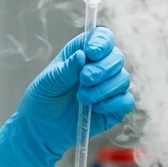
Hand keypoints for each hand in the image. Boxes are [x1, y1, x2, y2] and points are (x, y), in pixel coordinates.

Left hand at [0, 26, 133, 166]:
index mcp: (84, 53)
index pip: (103, 38)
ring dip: (103, 89)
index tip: (91, 52)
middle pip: (117, 57)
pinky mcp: (115, 108)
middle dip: (102, 69)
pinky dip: (112, 104)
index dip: (102, 42)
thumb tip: (83, 55)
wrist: (41, 128)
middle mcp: (100, 67)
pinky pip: (126, 101)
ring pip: (123, 79)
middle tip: (84, 80)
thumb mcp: (49, 81)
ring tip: (82, 98)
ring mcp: (110, 87)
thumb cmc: (43, 99)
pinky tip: (95, 109)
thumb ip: (67, 68)